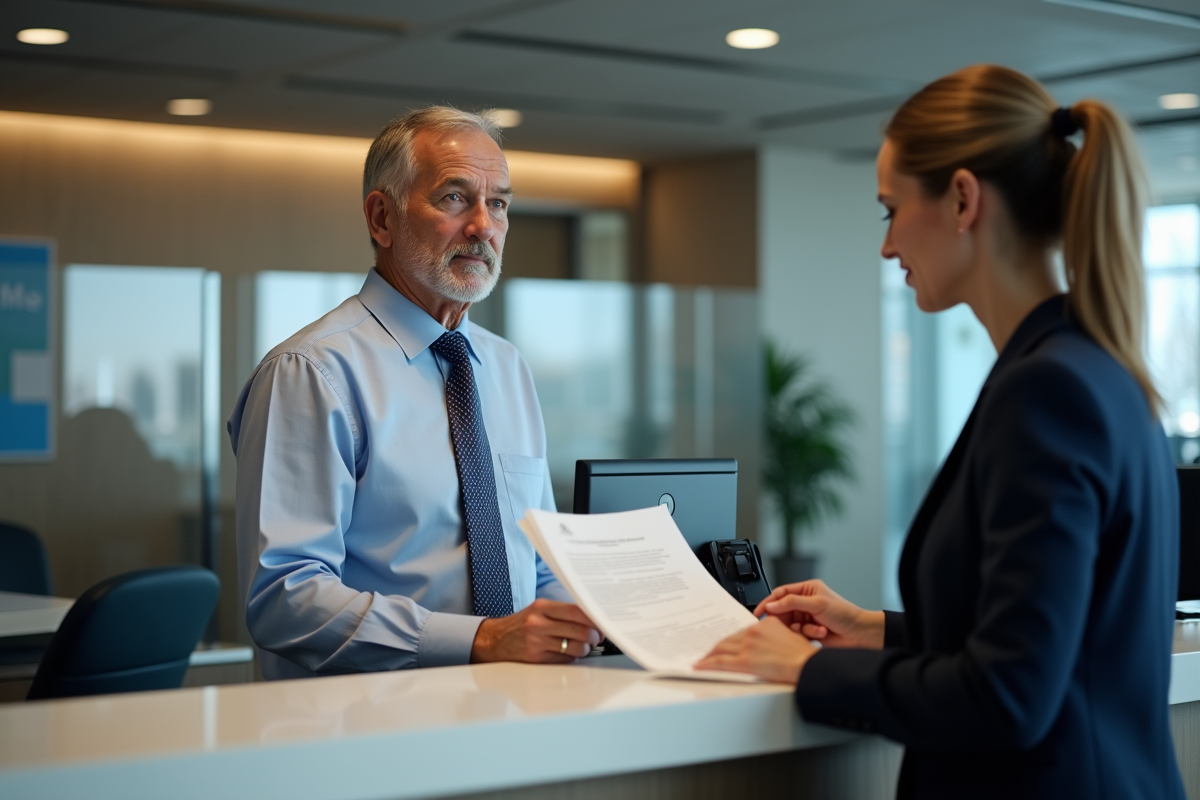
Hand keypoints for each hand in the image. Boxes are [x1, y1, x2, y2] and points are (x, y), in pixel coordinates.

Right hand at [470, 599, 601, 663]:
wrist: (495, 640)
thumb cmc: (522, 624)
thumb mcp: (538, 610)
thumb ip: (562, 613)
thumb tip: (591, 619)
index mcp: (542, 607)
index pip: (576, 611)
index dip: (593, 618)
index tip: (602, 622)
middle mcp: (539, 624)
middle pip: (579, 631)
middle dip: (594, 636)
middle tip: (597, 637)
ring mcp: (537, 642)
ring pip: (575, 647)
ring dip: (584, 648)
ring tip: (583, 646)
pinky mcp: (536, 659)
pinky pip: (564, 659)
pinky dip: (571, 657)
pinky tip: (567, 652)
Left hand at [694, 617, 818, 683]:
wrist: (808, 666)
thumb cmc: (804, 657)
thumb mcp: (790, 637)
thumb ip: (774, 638)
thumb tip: (767, 646)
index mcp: (765, 624)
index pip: (741, 632)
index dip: (730, 641)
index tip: (725, 645)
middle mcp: (754, 631)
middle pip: (729, 640)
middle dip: (717, 648)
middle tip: (708, 653)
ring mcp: (748, 645)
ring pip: (721, 649)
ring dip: (710, 655)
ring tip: (702, 661)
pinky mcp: (745, 660)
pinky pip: (720, 662)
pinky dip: (707, 664)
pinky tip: (700, 666)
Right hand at [753, 579, 884, 649]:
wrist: (860, 634)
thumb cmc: (845, 614)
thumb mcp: (817, 603)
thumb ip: (791, 602)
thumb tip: (771, 604)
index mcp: (807, 590)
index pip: (781, 593)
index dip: (768, 602)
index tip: (759, 612)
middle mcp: (805, 603)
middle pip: (783, 611)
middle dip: (786, 619)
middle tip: (786, 626)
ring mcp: (807, 618)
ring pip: (790, 625)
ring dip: (801, 629)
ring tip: (816, 629)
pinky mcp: (809, 632)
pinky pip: (798, 634)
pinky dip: (808, 635)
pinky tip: (820, 634)